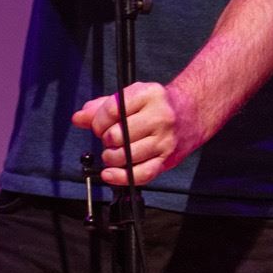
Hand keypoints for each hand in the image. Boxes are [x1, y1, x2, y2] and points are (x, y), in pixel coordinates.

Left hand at [72, 81, 203, 185]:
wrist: (193, 112)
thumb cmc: (157, 104)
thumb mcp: (132, 96)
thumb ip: (103, 106)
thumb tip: (79, 117)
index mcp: (149, 94)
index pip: (111, 110)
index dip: (97, 121)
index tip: (99, 126)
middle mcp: (160, 116)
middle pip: (117, 135)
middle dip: (106, 140)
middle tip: (110, 139)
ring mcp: (165, 139)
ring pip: (126, 156)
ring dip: (111, 158)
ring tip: (113, 153)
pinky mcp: (168, 159)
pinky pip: (141, 174)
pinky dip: (121, 177)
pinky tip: (110, 174)